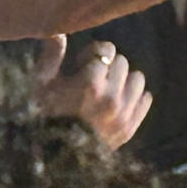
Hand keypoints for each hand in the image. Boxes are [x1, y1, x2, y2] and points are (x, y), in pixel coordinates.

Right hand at [34, 36, 151, 149]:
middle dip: (107, 66)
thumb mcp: (41, 85)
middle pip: (122, 62)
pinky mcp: (130, 128)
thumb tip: (58, 32)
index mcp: (89, 83)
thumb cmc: (45, 115)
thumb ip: (51, 56)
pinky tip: (118, 101)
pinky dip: (134, 97)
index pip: (106, 49)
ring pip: (137, 79)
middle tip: (92, 78)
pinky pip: (145, 99)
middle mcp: (111, 97)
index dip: (91, 53)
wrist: (56, 155)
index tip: (80, 64)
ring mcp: (123, 114)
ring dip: (123, 80)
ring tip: (107, 89)